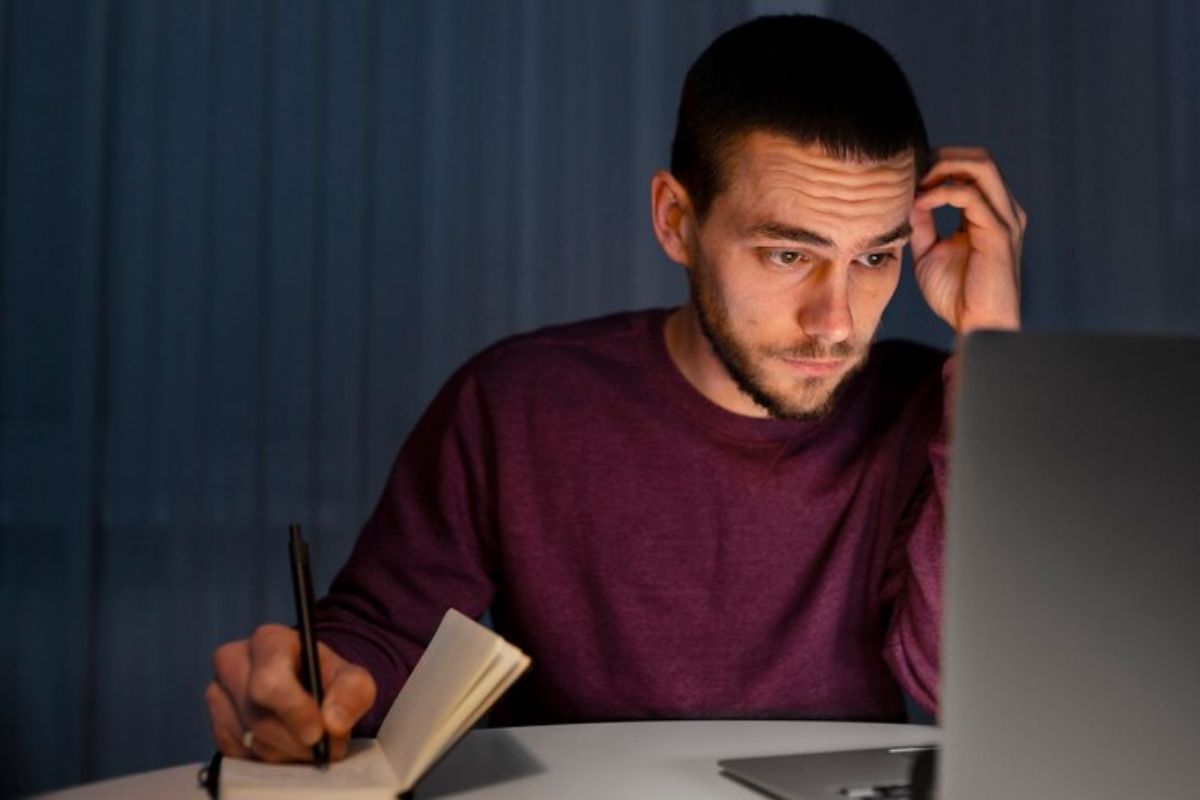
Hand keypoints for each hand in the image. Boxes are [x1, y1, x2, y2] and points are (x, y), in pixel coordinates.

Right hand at [205, 624, 376, 761]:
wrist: (308, 688)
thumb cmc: (328, 680)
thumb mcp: (353, 680)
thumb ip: (352, 694)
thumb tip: (332, 724)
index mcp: (268, 641)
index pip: (269, 681)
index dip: (294, 711)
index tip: (317, 733)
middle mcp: (233, 662)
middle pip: (258, 717)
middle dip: (295, 741)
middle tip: (322, 748)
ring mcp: (218, 694)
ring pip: (250, 740)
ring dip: (286, 752)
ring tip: (308, 744)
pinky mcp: (216, 725)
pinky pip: (239, 755)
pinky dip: (268, 759)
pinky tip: (286, 745)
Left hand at [909, 147, 1025, 334]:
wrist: (975, 325)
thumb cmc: (955, 294)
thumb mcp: (929, 250)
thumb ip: (922, 222)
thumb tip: (908, 197)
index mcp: (990, 211)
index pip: (970, 168)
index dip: (937, 164)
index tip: (905, 175)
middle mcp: (1003, 209)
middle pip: (979, 158)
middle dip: (941, 157)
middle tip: (910, 172)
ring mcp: (1004, 218)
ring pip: (981, 166)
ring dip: (942, 168)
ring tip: (915, 183)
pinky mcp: (998, 232)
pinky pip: (970, 195)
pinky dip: (940, 193)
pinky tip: (919, 204)